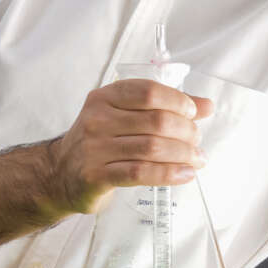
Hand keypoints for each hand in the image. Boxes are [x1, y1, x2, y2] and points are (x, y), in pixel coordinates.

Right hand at [49, 79, 212, 214]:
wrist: (60, 173)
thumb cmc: (101, 142)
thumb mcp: (126, 116)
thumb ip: (165, 108)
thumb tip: (206, 105)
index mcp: (105, 97)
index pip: (148, 91)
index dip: (177, 101)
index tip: (194, 113)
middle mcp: (97, 119)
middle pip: (155, 121)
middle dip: (186, 132)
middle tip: (197, 142)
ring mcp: (94, 148)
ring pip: (151, 148)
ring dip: (183, 155)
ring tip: (197, 159)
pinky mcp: (96, 176)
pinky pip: (140, 172)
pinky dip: (168, 174)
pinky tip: (184, 174)